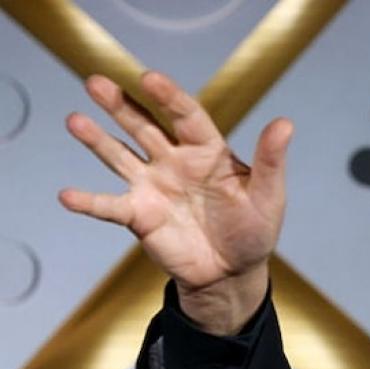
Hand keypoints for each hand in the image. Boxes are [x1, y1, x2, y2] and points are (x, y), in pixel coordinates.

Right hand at [59, 71, 292, 333]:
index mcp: (207, 151)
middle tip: (97, 82)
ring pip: (120, 156)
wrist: (233, 273)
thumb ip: (271, 160)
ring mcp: (153, 186)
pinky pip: (109, 206)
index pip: (186, 116)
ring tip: (75, 120)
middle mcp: (174, 162)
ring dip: (97, 139)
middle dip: (121, 105)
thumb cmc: (253, 230)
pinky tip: (67, 195)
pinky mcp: (138, 215)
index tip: (150, 78)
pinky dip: (88, 202)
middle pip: (144, 127)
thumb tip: (285, 123)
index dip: (168, 97)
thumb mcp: (269, 196)